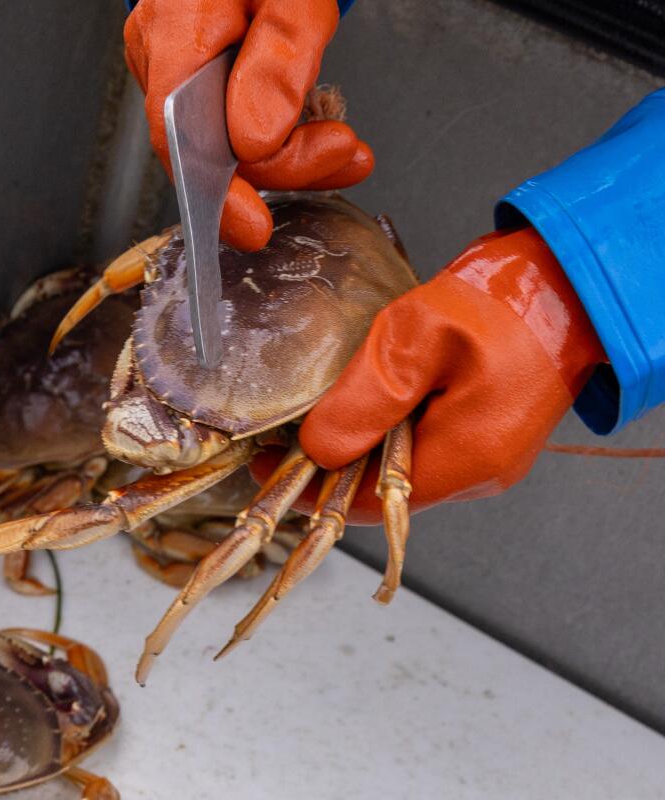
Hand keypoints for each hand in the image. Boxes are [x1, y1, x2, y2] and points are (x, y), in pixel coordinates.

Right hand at [124, 0, 373, 250]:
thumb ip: (279, 63)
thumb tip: (256, 142)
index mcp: (178, 30)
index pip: (183, 141)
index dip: (218, 197)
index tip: (254, 228)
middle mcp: (159, 46)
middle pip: (207, 147)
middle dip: (282, 165)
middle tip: (343, 153)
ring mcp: (167, 54)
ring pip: (219, 137)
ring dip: (285, 151)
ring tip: (339, 144)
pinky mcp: (187, 61)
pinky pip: (221, 117)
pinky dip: (269, 131)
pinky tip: (304, 126)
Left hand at [250, 226, 605, 522]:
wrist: (570, 276)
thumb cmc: (500, 298)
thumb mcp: (414, 339)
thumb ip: (365, 399)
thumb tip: (318, 451)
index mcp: (466, 458)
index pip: (372, 504)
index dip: (314, 491)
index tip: (267, 465)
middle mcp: (481, 472)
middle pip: (384, 490)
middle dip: (333, 466)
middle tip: (284, 431)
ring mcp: (490, 456)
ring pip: (403, 469)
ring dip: (361, 444)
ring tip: (321, 408)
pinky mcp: (490, 436)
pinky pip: (426, 448)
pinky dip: (390, 431)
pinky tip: (370, 397)